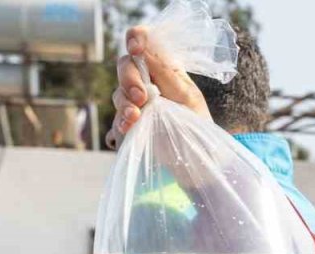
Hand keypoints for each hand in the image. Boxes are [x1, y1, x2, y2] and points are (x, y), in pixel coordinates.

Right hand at [106, 26, 211, 148]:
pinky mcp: (130, 120)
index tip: (136, 51)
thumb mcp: (186, 94)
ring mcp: (135, 99)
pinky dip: (121, 121)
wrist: (195, 153)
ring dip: (124, 104)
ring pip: (118, 92)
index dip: (136, 38)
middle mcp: (146, 78)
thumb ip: (164, 72)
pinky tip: (128, 128)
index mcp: (163, 65)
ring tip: (135, 118)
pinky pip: (117, 116)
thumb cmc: (197, 120)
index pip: (143, 39)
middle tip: (141, 98)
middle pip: (125, 66)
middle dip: (129, 80)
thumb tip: (143, 50)